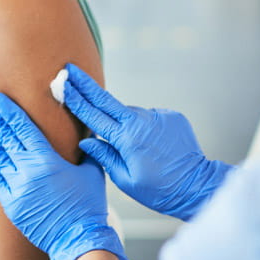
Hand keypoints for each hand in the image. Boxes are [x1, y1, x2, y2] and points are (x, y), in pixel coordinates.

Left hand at [0, 93, 133, 259]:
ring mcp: (16, 187)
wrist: (78, 239)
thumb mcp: (92, 171)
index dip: (8, 110)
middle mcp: (27, 170)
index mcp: (46, 158)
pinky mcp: (11, 204)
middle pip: (5, 137)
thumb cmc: (88, 205)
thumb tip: (86, 135)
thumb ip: (86, 150)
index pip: (22, 127)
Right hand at [64, 64, 233, 221]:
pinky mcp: (171, 116)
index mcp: (127, 139)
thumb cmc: (158, 190)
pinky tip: (153, 146)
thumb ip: (104, 156)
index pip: (94, 115)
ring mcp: (157, 116)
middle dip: (85, 84)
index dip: (76, 99)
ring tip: (137, 148)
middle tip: (69, 69)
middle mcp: (141, 121)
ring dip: (123, 122)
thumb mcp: (125, 180)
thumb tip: (87, 140)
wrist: (196, 186)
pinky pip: (149, 117)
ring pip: (129, 113)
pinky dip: (144, 127)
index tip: (63, 84)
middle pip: (106, 99)